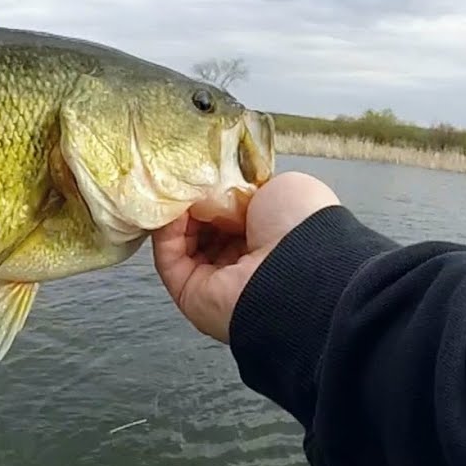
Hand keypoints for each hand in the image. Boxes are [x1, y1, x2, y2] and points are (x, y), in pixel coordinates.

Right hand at [151, 171, 339, 342]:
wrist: (299, 270)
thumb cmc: (300, 228)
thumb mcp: (276, 187)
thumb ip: (240, 187)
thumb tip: (209, 188)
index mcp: (267, 238)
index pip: (226, 212)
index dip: (211, 191)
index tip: (200, 173)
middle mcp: (241, 261)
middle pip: (200, 225)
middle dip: (189, 201)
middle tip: (185, 181)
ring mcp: (214, 279)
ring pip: (179, 241)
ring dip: (175, 214)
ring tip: (177, 193)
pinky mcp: (189, 292)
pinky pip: (167, 258)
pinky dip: (165, 232)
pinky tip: (173, 211)